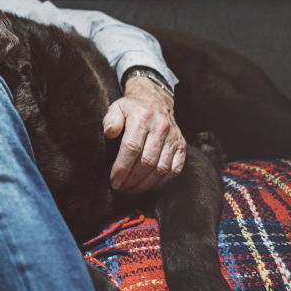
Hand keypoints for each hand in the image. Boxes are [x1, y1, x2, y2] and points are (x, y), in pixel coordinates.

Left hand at [103, 76, 185, 193]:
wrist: (156, 100)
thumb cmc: (132, 108)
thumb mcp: (117, 108)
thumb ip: (110, 119)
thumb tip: (109, 132)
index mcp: (143, 117)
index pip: (132, 148)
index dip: (122, 168)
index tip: (113, 181)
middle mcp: (161, 127)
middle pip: (147, 161)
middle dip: (132, 180)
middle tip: (121, 189)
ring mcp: (174, 137)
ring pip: (161, 168)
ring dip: (145, 184)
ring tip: (131, 190)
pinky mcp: (182, 146)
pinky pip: (174, 169)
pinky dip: (161, 182)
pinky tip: (148, 186)